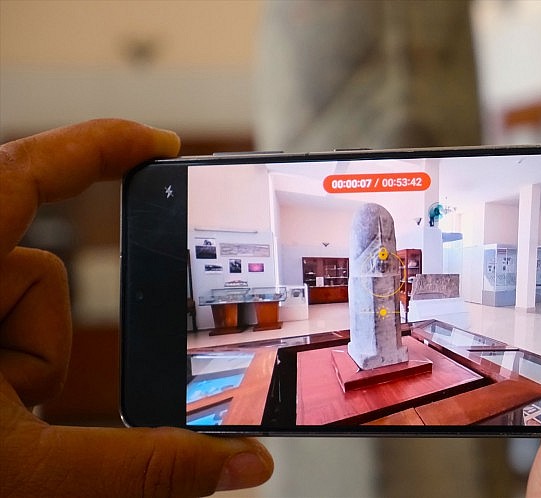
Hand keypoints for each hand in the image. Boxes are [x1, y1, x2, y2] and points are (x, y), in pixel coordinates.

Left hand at [0, 120, 272, 496]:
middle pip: (31, 271)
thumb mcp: (19, 473)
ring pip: (13, 304)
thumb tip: (242, 465)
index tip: (159, 145)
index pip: (23, 173)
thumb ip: (136, 472)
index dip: (99, 146)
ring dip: (15, 366)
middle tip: (8, 406)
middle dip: (39, 344)